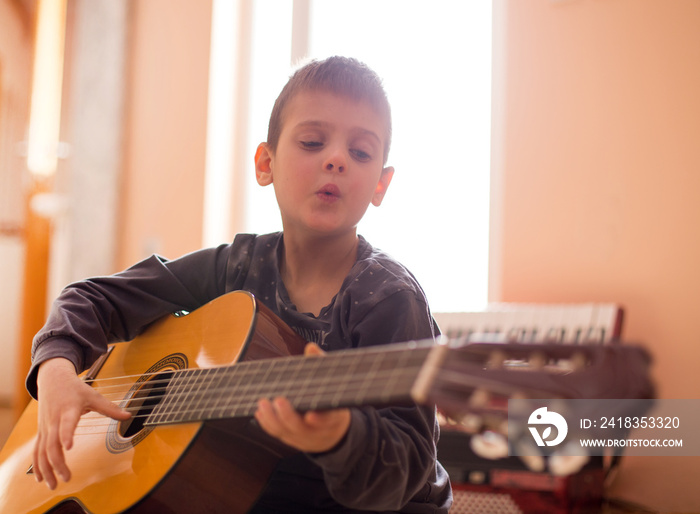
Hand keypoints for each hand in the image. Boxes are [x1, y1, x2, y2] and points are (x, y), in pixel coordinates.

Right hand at [33, 358, 130, 489]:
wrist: (52, 379)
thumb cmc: (75, 388)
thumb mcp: (93, 395)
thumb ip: (110, 408)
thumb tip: (129, 416)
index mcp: (68, 410)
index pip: (67, 424)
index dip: (66, 434)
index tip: (69, 446)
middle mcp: (54, 420)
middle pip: (52, 444)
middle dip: (58, 463)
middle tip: (67, 477)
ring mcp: (45, 427)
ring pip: (41, 451)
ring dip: (46, 469)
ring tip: (53, 485)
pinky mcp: (41, 432)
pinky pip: (36, 451)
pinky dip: (37, 465)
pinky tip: (41, 479)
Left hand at [254, 344, 350, 452]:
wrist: (334, 431)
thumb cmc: (330, 399)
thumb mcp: (333, 383)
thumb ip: (321, 365)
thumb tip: (311, 347)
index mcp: (334, 416)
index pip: (329, 419)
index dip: (320, 419)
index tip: (310, 416)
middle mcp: (319, 430)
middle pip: (302, 428)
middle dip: (288, 416)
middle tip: (278, 401)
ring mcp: (304, 437)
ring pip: (287, 432)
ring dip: (272, 419)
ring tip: (262, 403)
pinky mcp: (292, 439)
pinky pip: (278, 434)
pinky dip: (267, 424)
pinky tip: (260, 412)